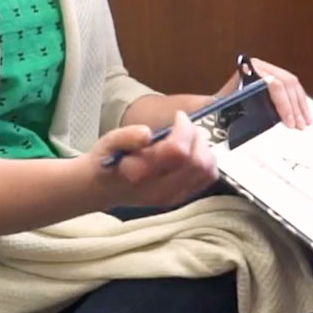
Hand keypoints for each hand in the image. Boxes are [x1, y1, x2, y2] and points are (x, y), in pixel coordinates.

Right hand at [92, 112, 216, 206]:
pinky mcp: (183, 197)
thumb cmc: (107, 161)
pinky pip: (207, 178)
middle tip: (184, 124)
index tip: (177, 116)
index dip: (184, 129)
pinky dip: (206, 159)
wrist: (105, 188)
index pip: (177, 151)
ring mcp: (175, 196)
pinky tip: (191, 150)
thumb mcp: (107, 143)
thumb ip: (125, 137)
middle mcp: (162, 190)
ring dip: (203, 148)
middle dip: (196, 136)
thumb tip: (147, 133)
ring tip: (188, 136)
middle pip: (198, 161)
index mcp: (142, 175)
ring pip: (207, 170)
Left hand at [216, 57, 309, 129]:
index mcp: (250, 69)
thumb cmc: (222, 106)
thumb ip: (241, 108)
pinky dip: (299, 101)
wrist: (216, 104)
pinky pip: (292, 87)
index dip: (284, 104)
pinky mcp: (274, 78)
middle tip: (300, 125)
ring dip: (301, 104)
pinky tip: (303, 113)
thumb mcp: (230, 107)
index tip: (289, 122)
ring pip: (293, 84)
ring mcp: (268, 70)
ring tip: (305, 122)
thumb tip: (260, 115)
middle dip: (295, 107)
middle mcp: (260, 66)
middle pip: (287, 83)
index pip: (274, 84)